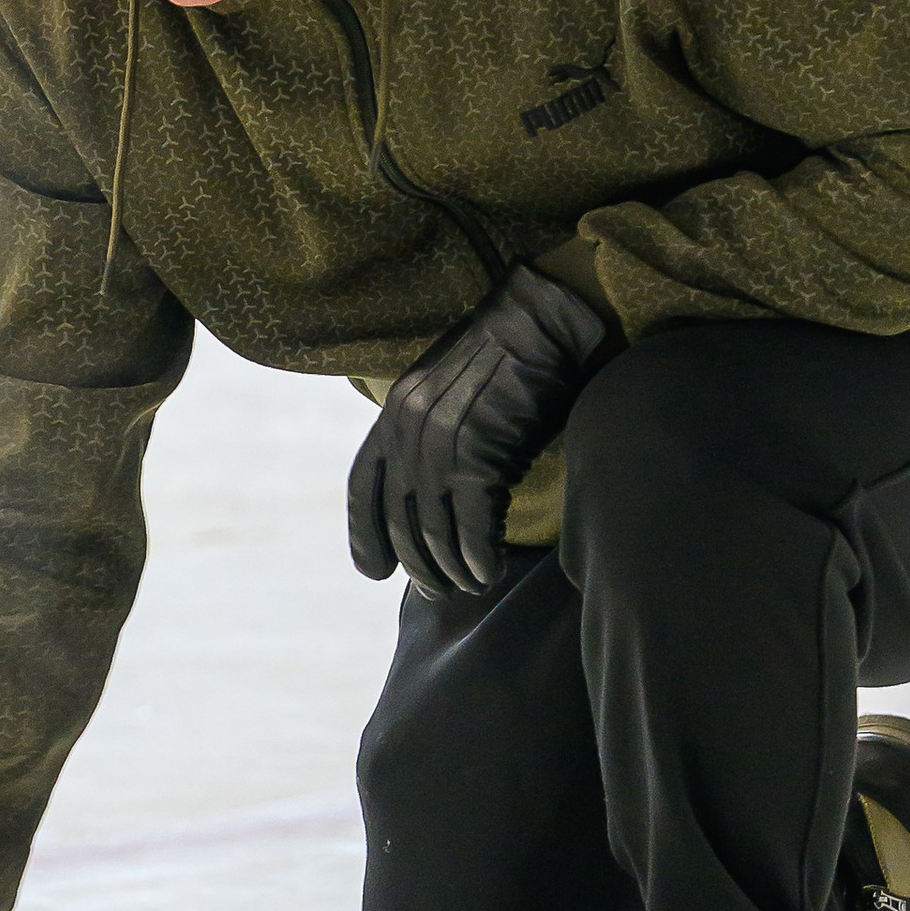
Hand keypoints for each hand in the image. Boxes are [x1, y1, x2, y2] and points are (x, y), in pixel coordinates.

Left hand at [348, 260, 619, 596]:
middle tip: (438, 591)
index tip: (375, 571)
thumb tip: (433, 491)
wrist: (546, 318)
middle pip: (401, 520)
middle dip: (418, 565)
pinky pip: (474, 529)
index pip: (363, 486)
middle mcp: (408, 430)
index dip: (365, 534)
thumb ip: (430, 433)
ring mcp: (442, 445)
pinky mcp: (482, 457)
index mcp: (394, 412)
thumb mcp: (449, 389)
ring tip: (473, 587)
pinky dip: (481, 560)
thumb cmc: (511, 355)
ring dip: (454, 572)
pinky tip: (491, 573)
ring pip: (436, 532)